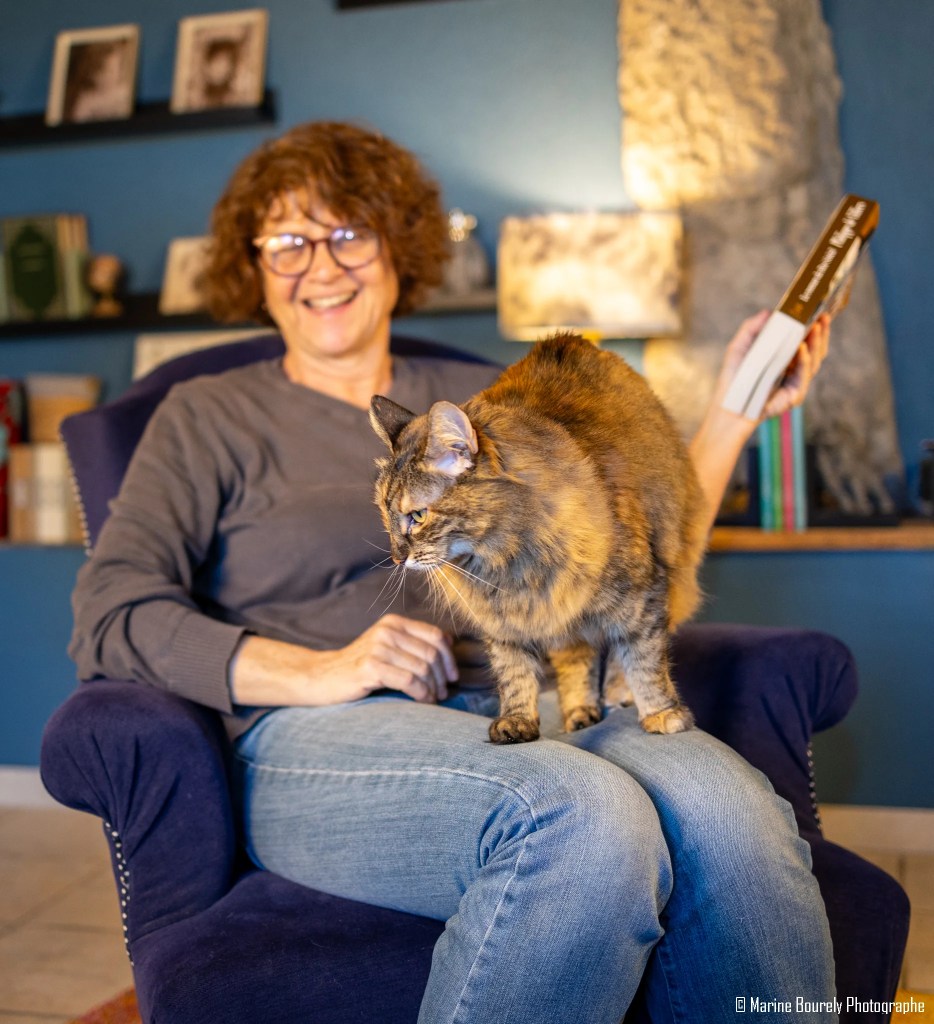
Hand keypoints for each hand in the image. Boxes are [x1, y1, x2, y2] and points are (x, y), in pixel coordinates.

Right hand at [316, 614, 457, 703]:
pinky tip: (422, 702)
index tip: (452, 677)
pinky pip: (409, 681)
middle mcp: (388, 630)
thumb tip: (450, 641)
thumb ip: (414, 642)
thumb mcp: (388, 646)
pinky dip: (421, 694)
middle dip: (442, 677)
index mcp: (394, 622)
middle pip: (431, 654)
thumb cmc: (360, 665)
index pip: (436, 636)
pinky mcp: (371, 667)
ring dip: (433, 689)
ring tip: (432, 700)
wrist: (323, 676)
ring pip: (422, 669)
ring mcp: (378, 647)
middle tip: (442, 693)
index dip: (449, 658)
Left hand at [714, 310, 831, 423]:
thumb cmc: (733, 379)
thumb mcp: (739, 348)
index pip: (805, 340)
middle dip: (821, 333)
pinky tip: (802, 348)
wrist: (728, 406)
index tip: (818, 311)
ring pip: (814, 362)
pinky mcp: (793, 396)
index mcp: (784, 358)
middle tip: (823, 316)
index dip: (814, 326)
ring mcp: (795, 383)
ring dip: (817, 343)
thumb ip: (751, 328)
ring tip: (816, 327)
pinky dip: (804, 361)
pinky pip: (803, 377)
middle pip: (815, 350)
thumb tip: (768, 312)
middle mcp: (793, 370)